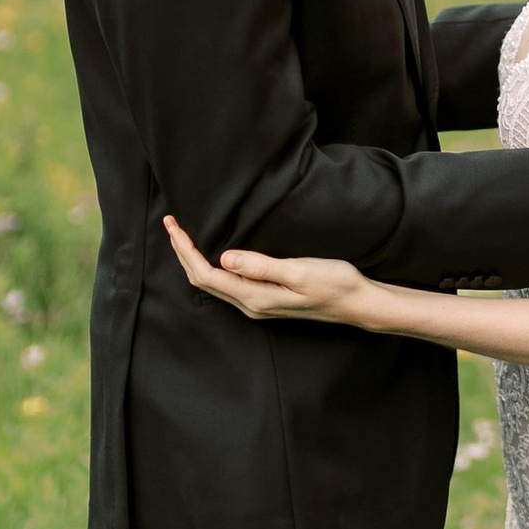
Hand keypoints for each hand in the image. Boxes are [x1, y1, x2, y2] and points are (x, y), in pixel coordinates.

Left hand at [163, 217, 371, 324]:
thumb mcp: (299, 271)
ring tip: (183, 236)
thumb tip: (224, 258)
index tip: (174, 225)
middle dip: (182, 253)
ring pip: (213, 283)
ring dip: (194, 260)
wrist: (357, 303)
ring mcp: (257, 304)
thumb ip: (261, 266)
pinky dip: (211, 265)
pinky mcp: (266, 299)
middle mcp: (251, 305)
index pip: (205, 273)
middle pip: (202, 280)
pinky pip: (227, 283)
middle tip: (170, 224)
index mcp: (254, 297)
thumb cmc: (334, 284)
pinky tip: (212, 253)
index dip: (185, 250)